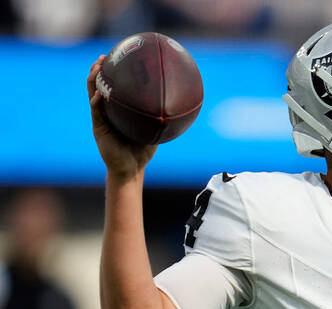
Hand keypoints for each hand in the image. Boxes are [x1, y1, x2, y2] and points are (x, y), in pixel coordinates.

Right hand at [87, 56, 155, 179]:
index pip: (113, 86)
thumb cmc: (142, 150)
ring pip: (93, 94)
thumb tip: (178, 105)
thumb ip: (158, 117)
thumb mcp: (153, 130)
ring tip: (96, 69)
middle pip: (99, 85)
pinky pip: (96, 112)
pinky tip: (99, 95)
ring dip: (93, 81)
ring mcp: (101, 118)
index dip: (113, 72)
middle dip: (99, 69)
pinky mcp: (98, 128)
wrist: (131, 169)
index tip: (118, 57)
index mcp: (118, 109)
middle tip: (103, 56)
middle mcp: (107, 111)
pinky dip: (97, 103)